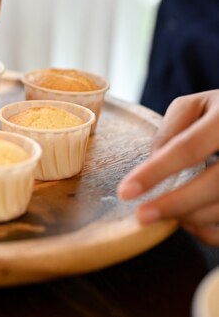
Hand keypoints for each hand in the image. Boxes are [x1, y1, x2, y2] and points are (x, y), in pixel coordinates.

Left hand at [118, 90, 218, 245]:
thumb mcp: (198, 105)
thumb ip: (171, 128)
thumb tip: (153, 162)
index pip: (188, 148)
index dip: (155, 172)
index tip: (126, 192)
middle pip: (214, 184)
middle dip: (174, 204)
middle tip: (142, 216)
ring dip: (192, 216)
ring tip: (164, 214)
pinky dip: (210, 230)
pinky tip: (191, 222)